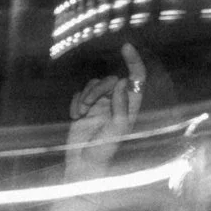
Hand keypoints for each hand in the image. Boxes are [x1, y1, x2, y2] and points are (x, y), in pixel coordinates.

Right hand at [64, 43, 144, 181]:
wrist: (82, 164)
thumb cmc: (104, 150)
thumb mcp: (118, 129)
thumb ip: (122, 106)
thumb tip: (124, 82)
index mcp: (130, 106)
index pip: (136, 78)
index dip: (133, 61)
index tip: (126, 47)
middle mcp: (116, 103)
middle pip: (109, 80)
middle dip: (97, 89)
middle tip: (88, 105)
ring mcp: (100, 105)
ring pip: (92, 85)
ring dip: (85, 96)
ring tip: (81, 113)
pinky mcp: (84, 109)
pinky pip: (79, 94)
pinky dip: (75, 103)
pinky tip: (75, 117)